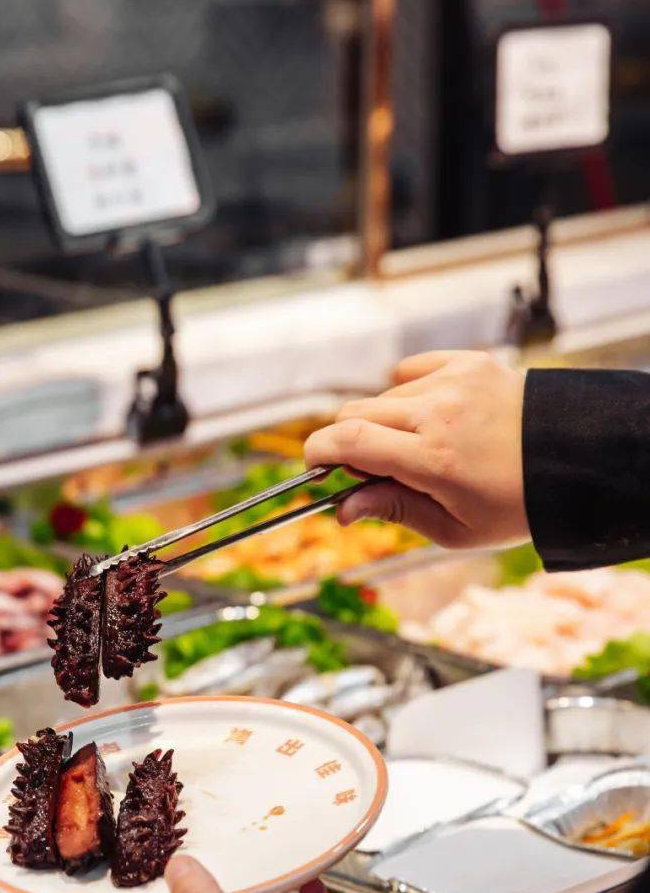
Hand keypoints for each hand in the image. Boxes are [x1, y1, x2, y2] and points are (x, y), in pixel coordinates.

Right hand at [303, 350, 528, 549]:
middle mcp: (439, 413)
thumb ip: (394, 512)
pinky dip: (409, 390)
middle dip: (348, 440)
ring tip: (420, 446)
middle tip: (370, 467)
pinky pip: (413, 369)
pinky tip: (431, 415)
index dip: (319, 451)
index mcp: (433, 460)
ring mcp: (455, 382)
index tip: (314, 466)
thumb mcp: (455, 530)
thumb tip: (341, 509)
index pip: (348, 440)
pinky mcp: (469, 362)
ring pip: (384, 395)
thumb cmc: (516, 506)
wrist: (578, 464)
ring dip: (386, 421)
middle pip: (355, 412)